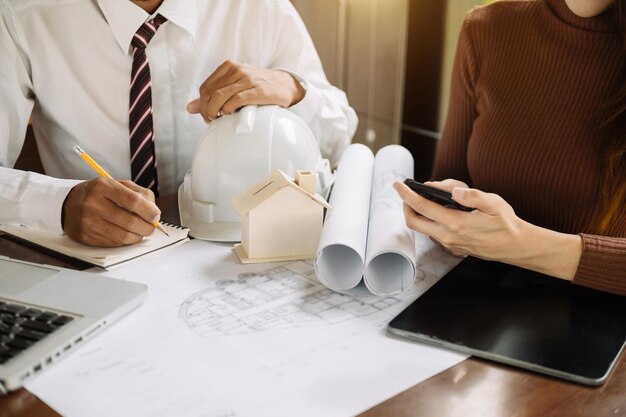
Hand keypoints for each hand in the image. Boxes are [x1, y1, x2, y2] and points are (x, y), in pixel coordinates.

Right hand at [62, 178, 160, 246]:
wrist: (67, 204)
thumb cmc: (98, 194)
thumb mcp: (116, 184)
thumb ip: (138, 193)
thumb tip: (154, 211)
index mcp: (103, 186)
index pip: (134, 201)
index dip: (149, 211)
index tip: (156, 216)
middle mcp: (93, 204)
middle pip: (130, 221)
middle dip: (147, 227)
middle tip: (151, 227)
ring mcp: (88, 222)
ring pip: (124, 236)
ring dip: (138, 236)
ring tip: (141, 231)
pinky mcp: (86, 237)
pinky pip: (114, 243)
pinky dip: (125, 241)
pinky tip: (127, 234)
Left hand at [186, 60, 305, 120]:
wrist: (286, 85)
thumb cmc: (259, 87)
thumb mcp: (235, 87)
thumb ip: (213, 95)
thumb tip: (189, 108)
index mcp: (229, 67)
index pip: (205, 87)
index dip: (202, 104)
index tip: (207, 115)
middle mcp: (237, 70)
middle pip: (210, 93)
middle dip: (206, 110)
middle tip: (211, 121)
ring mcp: (248, 80)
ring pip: (220, 96)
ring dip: (215, 112)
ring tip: (219, 120)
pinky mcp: (258, 91)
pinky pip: (236, 100)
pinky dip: (228, 110)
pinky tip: (230, 115)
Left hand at [393, 179, 523, 260]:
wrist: (516, 246)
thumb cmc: (506, 224)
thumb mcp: (493, 204)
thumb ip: (472, 196)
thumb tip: (454, 191)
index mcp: (456, 223)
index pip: (422, 207)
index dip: (407, 194)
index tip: (398, 184)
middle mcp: (448, 236)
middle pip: (413, 221)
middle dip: (405, 205)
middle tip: (407, 192)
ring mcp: (449, 244)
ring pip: (422, 228)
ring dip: (418, 213)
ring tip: (426, 198)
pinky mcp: (452, 248)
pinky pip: (432, 234)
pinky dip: (428, 221)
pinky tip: (438, 211)